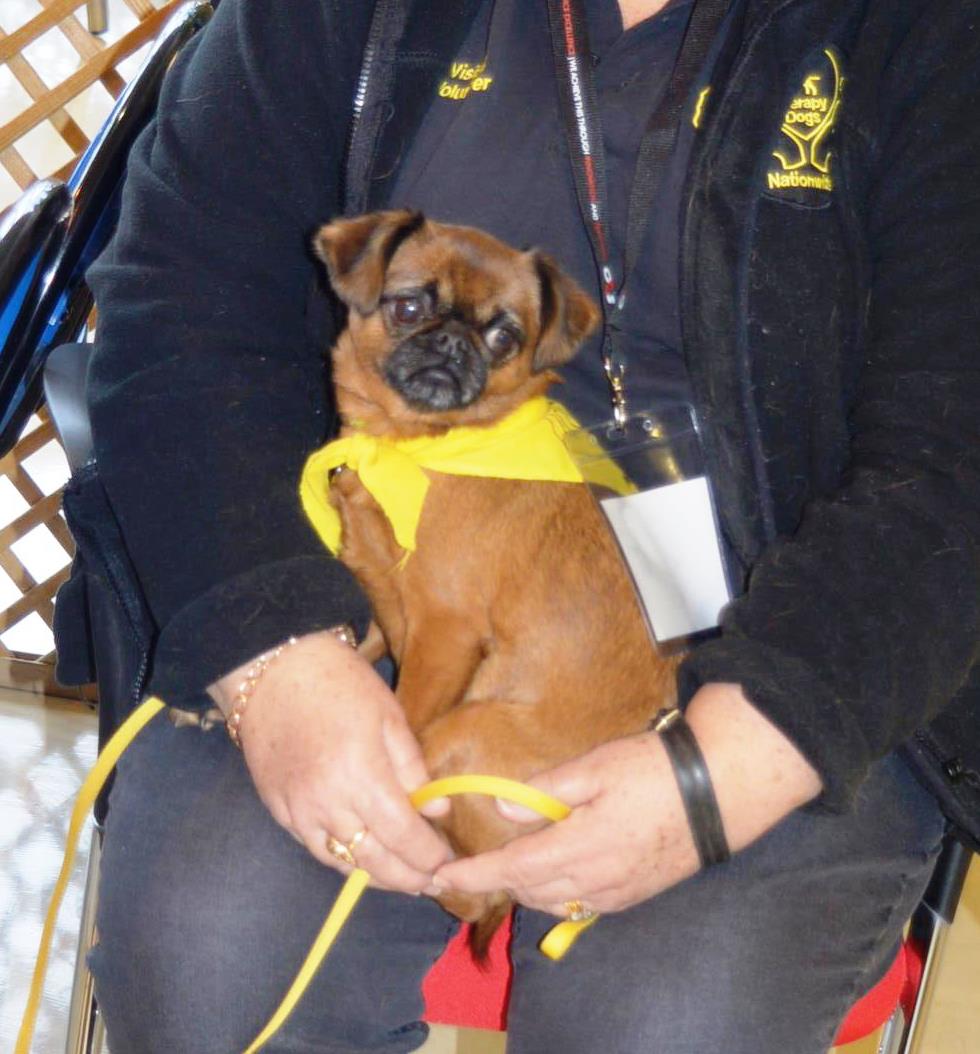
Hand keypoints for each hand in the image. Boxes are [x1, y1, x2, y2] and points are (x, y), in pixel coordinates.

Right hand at [208, 629, 450, 892]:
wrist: (274, 671)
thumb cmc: (340, 684)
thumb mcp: (390, 715)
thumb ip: (413, 768)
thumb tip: (437, 811)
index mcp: (361, 775)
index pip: (402, 835)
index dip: (427, 856)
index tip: (446, 862)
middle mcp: (327, 803)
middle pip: (373, 861)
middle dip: (407, 878)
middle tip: (432, 883)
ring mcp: (298, 811)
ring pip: (342, 863)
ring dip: (376, 876)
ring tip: (403, 878)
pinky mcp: (279, 811)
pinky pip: (315, 849)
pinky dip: (343, 860)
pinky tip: (363, 857)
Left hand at [431, 683, 821, 915]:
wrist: (718, 792)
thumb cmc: (653, 770)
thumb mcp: (595, 768)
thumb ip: (547, 793)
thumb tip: (504, 811)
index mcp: (579, 846)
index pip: (512, 869)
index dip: (474, 875)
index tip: (440, 876)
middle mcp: (594, 880)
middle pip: (529, 891)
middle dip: (496, 882)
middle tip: (468, 866)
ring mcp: (616, 892)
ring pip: (555, 902)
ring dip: (525, 888)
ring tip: (506, 867)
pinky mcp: (634, 894)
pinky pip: (582, 905)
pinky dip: (557, 893)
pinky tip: (554, 873)